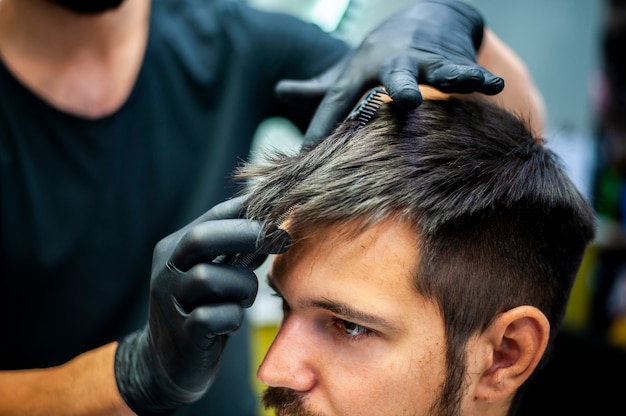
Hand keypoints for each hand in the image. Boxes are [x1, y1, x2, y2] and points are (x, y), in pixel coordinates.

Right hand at [114, 197, 289, 414]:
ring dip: (241, 286)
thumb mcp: (215, 275)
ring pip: (207, 278)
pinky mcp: (181, 335)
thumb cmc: (202, 310)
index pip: (213, 216)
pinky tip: (231, 322)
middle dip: (245, 234)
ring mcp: (169, 303)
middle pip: (200, 239)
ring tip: (245, 298)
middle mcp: (166, 270)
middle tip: (278, 240)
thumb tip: (275, 225)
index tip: (280, 212)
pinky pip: (211, 317)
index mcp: (174, 248)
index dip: (249, 210)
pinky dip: (232, 317)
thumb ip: (237, 251)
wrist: (167, 363)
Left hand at [276, 0, 504, 145]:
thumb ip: (318, 90)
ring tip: (466, 82)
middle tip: (408, 101)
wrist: (425, 16)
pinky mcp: (454, 58)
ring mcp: (427, 59)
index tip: (309, 154)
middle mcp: (395, 62)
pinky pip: (468, 69)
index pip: (338, 99)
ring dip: (453, 75)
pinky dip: (480, 78)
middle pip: (396, 74)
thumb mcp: (347, 72)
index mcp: (362, 70)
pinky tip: (494, 86)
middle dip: (402, 85)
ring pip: (440, 67)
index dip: (322, 125)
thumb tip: (279, 91)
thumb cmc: (379, 57)